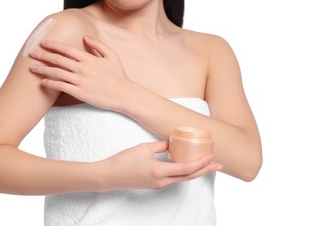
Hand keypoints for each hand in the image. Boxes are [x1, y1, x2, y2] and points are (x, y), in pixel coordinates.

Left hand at [30, 36, 130, 110]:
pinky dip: (51, 83)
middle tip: (31, 53)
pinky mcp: (80, 93)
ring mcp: (80, 81)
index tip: (43, 43)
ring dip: (43, 69)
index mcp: (89, 59)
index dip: (53, 45)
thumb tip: (85, 37)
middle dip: (43, 55)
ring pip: (57, 73)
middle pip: (58, 60)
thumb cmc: (118, 76)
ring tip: (32, 68)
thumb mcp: (111, 56)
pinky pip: (61, 87)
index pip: (67, 49)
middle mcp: (83, 69)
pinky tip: (42, 82)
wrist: (124, 95)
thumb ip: (98, 45)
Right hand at [99, 141, 222, 190]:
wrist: (109, 176)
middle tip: (218, 165)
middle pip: (188, 177)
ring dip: (196, 172)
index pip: (186, 169)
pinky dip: (184, 173)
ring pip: (182, 179)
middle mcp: (161, 182)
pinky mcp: (154, 185)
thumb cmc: (123, 161)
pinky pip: (174, 179)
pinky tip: (187, 167)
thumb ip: (161, 146)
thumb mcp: (143, 149)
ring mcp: (158, 185)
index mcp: (159, 172)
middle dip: (205, 171)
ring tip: (207, 165)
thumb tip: (172, 143)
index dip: (201, 162)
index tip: (211, 156)